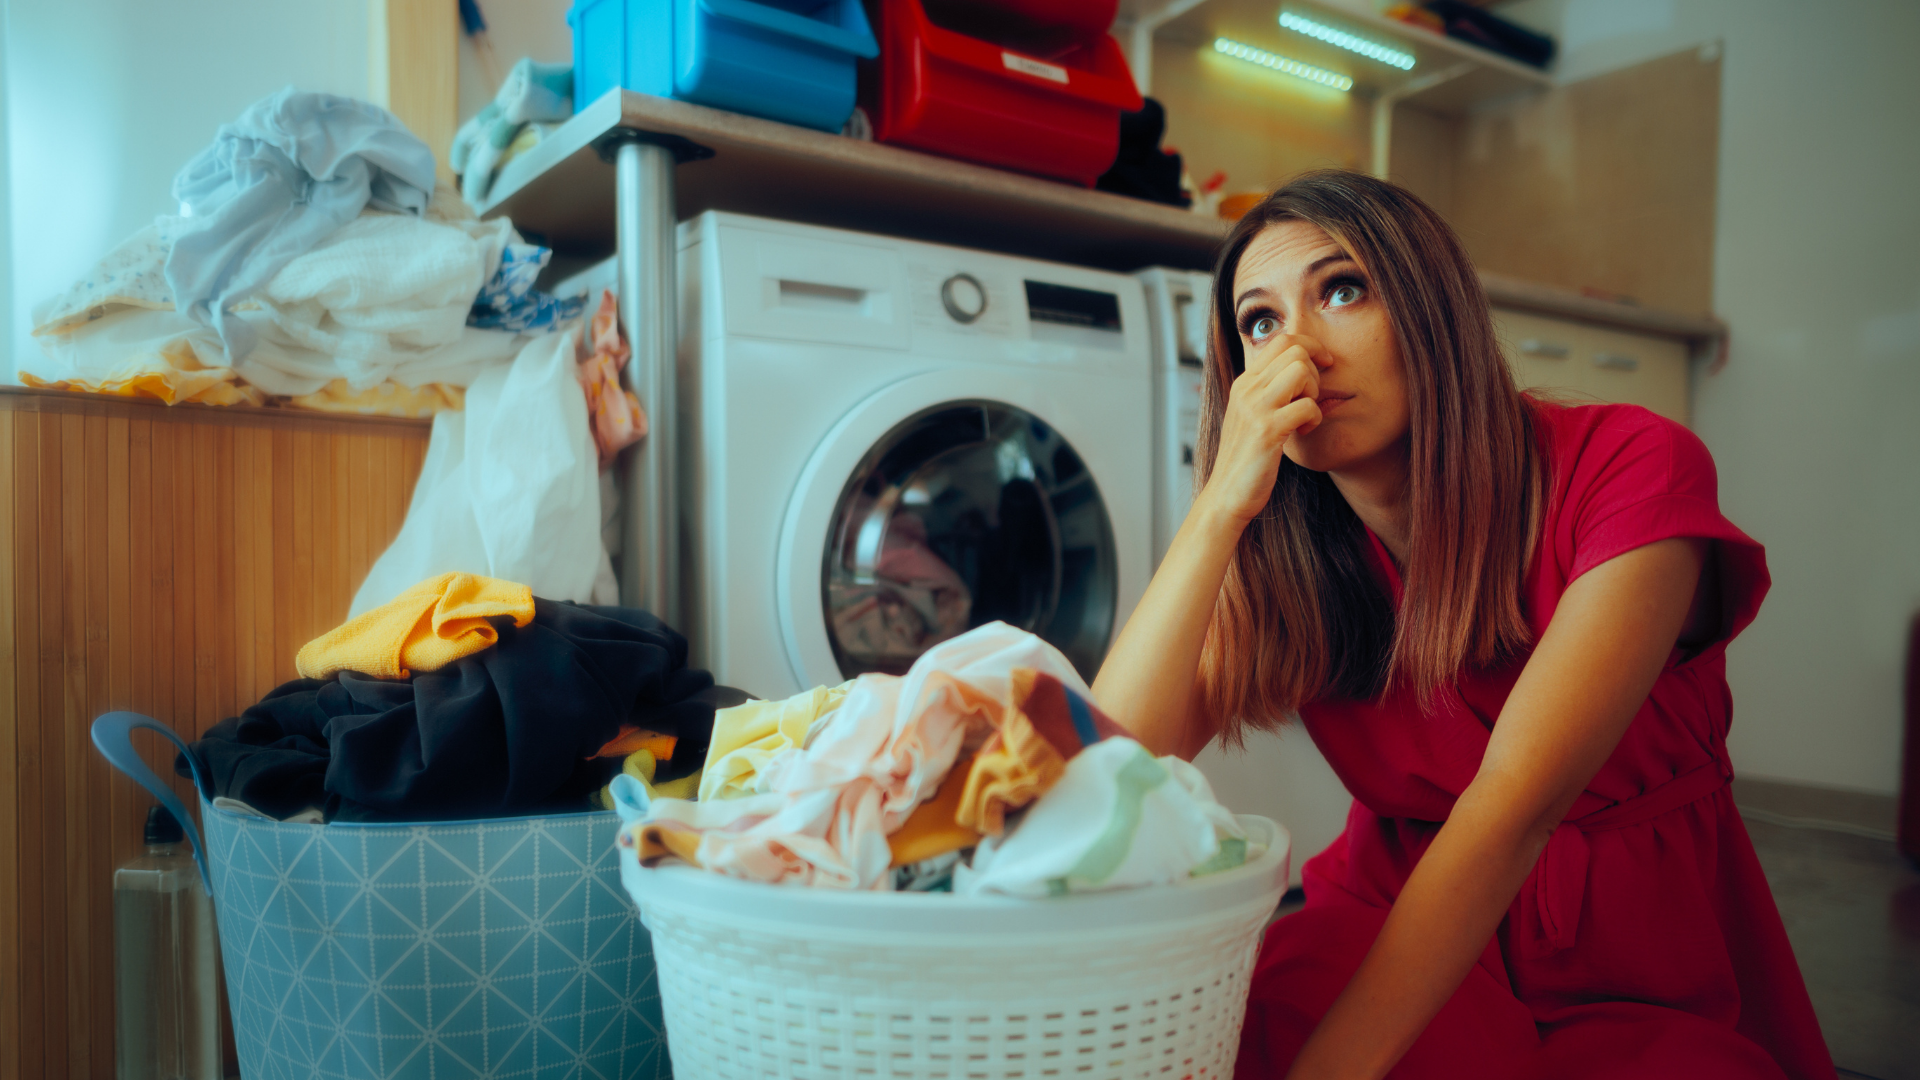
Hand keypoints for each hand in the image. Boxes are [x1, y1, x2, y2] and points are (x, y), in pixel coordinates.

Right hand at [1196, 334, 1332, 529]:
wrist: (1227, 494)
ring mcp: (1255, 408)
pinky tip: (1303, 431)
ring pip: (1301, 370)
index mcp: (1244, 383)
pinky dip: (1314, 418)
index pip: (1281, 340)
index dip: (1310, 346)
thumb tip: (1300, 370)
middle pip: (1295, 350)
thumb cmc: (1246, 458)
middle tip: (1310, 397)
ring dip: (1314, 391)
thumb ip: (1267, 392)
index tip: (1323, 364)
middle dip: (1314, 370)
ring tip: (1306, 413)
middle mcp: (1247, 389)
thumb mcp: (1251, 416)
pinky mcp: (1267, 431)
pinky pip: (1307, 406)